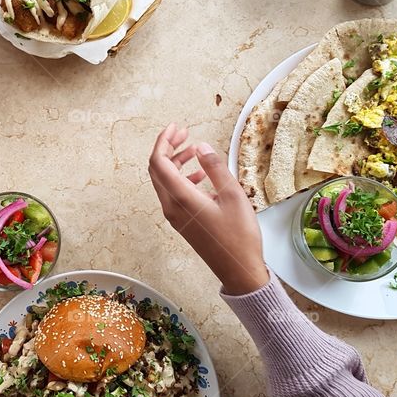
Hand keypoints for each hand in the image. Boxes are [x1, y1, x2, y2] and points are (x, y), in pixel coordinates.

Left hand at [149, 124, 268, 294]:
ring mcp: (175, 216)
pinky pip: (173, 193)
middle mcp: (171, 207)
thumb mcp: (233, 195)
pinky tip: (202, 175)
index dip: (164, 140)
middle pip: (157, 170)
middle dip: (167, 147)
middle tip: (184, 133)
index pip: (159, 162)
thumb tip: (202, 147)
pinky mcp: (182, 222)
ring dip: (175, 162)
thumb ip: (216, 168)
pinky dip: (182, 178)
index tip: (176, 127)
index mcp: (181, 199)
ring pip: (164, 181)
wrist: (238, 269)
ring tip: (195, 151)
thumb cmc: (239, 236)